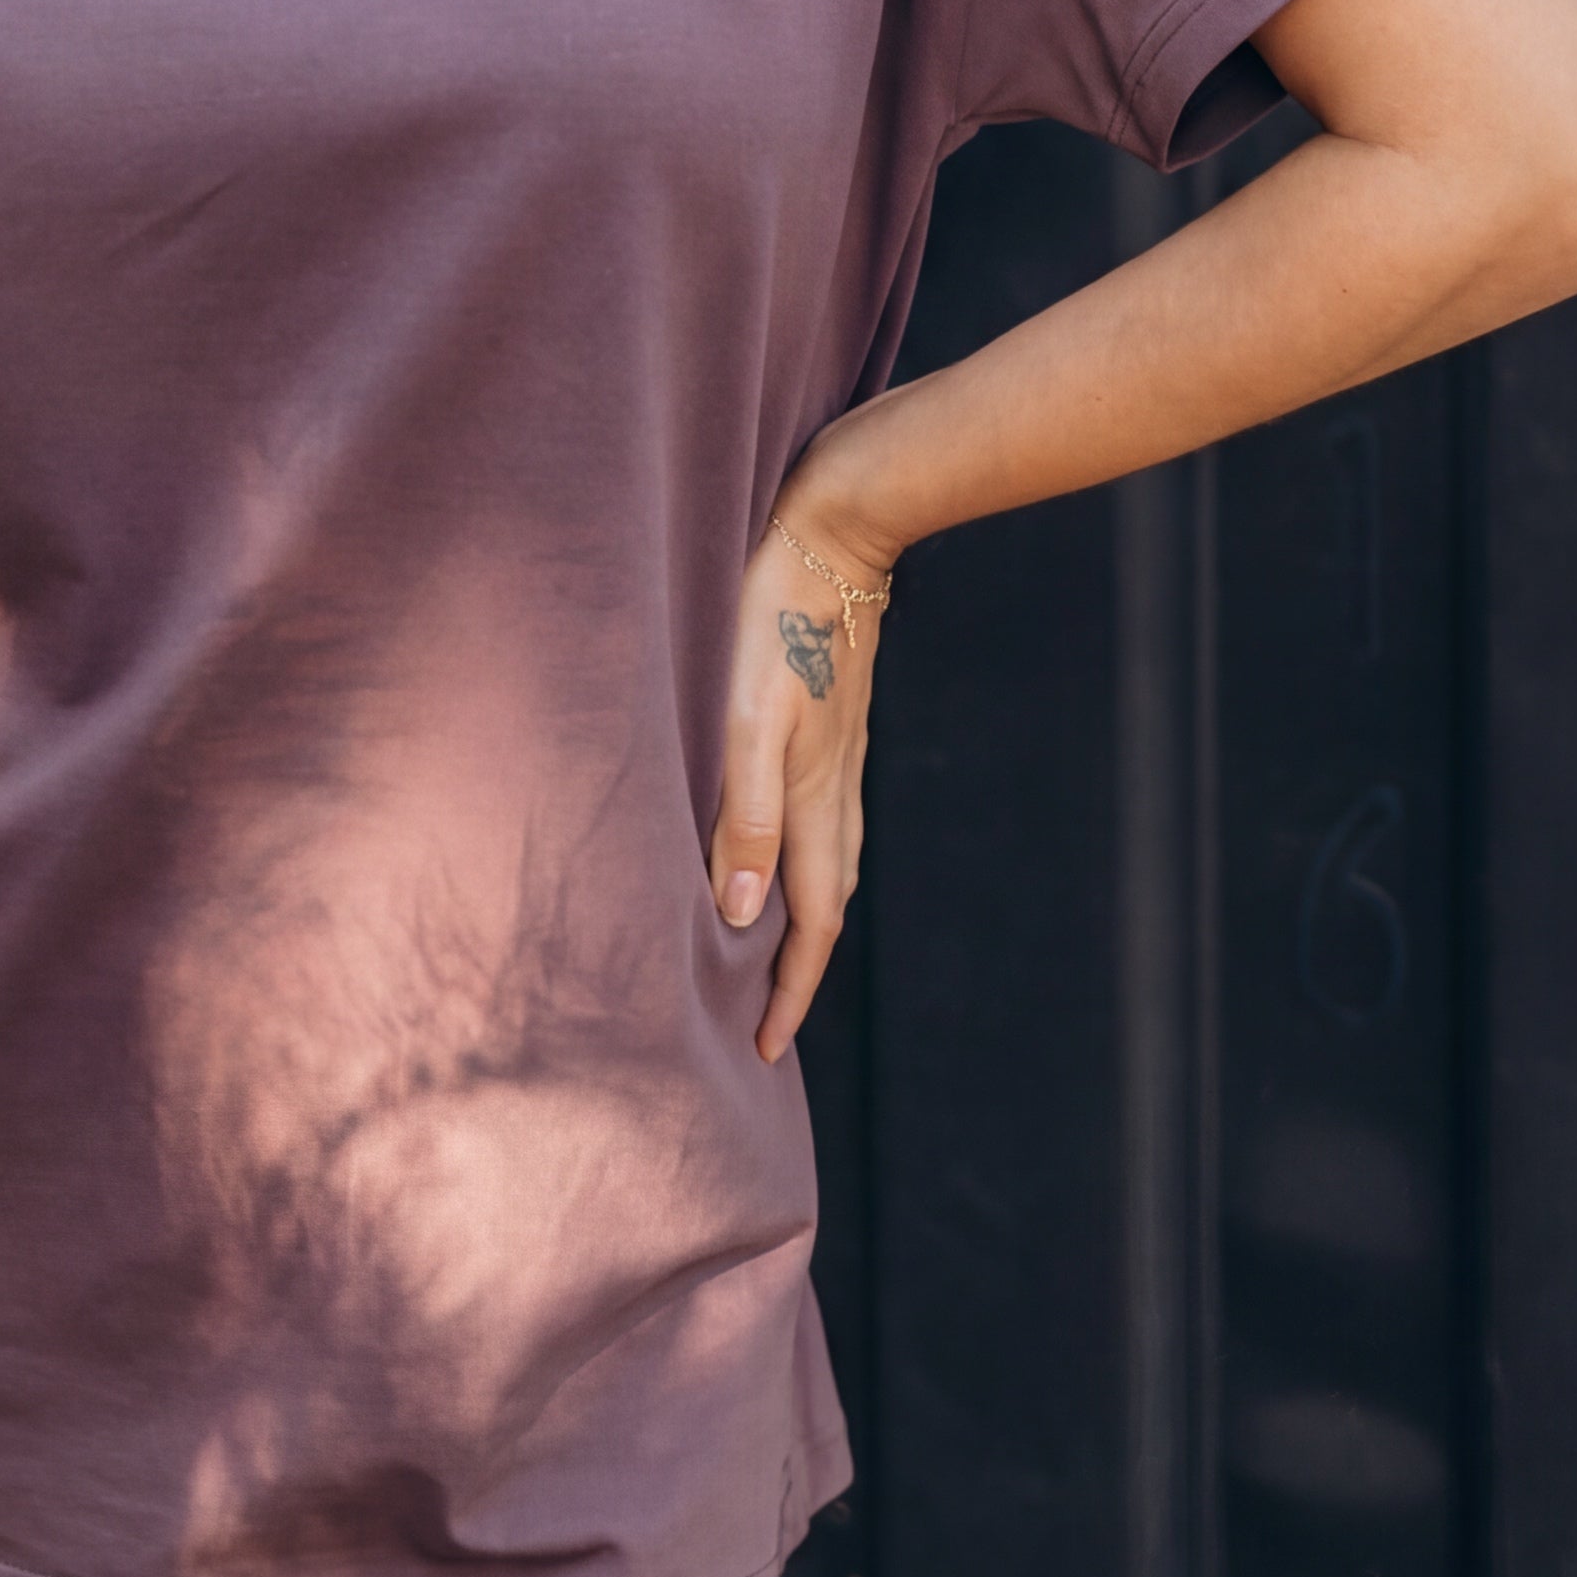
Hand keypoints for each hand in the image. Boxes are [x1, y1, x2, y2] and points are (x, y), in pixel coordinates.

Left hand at [711, 485, 894, 1061]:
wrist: (838, 526)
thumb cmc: (776, 614)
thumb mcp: (747, 714)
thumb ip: (742, 812)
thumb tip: (738, 912)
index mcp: (812, 795)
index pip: (808, 922)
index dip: (787, 990)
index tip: (763, 1050)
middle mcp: (833, 784)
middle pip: (824, 899)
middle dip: (797, 966)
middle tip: (763, 1016)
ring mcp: (839, 751)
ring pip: (825, 856)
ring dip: (800, 910)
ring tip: (764, 944)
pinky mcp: (832, 718)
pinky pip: (819, 814)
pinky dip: (799, 854)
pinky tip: (771, 838)